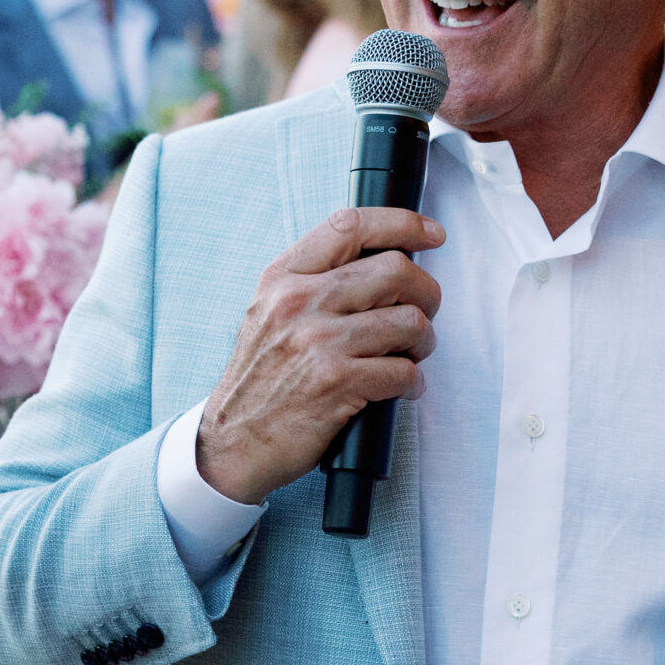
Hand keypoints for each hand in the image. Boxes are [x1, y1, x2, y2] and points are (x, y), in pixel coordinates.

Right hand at [197, 206, 444, 504]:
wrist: (234, 442)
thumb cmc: (262, 379)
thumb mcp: (270, 313)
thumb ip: (315, 282)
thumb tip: (384, 260)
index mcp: (283, 277)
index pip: (350, 225)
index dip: (402, 222)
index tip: (431, 233)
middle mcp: (299, 302)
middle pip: (395, 270)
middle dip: (426, 292)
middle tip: (425, 311)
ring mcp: (317, 342)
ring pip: (409, 321)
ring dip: (424, 341)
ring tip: (412, 354)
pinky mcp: (336, 383)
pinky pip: (403, 371)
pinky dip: (413, 382)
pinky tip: (403, 387)